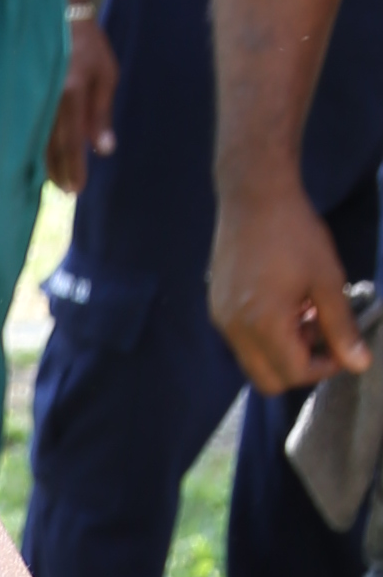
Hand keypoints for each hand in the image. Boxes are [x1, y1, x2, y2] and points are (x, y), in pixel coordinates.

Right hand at [46, 3, 117, 198]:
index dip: (75, 168)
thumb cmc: (90, 48)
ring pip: (37, 141)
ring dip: (46, 165)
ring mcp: (35, 99)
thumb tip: (104, 149)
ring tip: (53, 184)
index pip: (73, 142)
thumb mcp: (106, 77)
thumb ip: (102, 114)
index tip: (79, 188)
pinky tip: (38, 160)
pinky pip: (29, 129)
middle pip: (52, 148)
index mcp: (72, 96)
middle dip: (60, 172)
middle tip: (67, 194)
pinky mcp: (25, 96)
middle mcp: (50, 101)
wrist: (60, 18)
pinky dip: (34, 147)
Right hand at [211, 178, 367, 400]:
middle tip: (320, 334)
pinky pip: (242, 340)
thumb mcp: (328, 280)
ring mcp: (222, 320)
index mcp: (264, 324)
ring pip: (254, 362)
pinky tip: (282, 302)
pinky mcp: (217, 308)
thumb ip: (342, 327)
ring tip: (303, 312)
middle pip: (268, 380)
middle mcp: (235, 330)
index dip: (323, 368)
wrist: (254, 197)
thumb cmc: (296, 234)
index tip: (341, 346)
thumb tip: (359, 364)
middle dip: (299, 367)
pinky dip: (265, 335)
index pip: (294, 373)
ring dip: (282, 350)